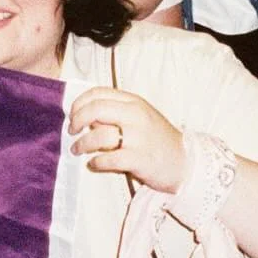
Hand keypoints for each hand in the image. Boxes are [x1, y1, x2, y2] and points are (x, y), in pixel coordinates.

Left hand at [67, 89, 187, 192]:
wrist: (185, 162)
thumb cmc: (157, 139)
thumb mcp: (140, 117)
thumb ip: (115, 113)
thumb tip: (86, 116)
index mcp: (134, 102)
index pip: (98, 93)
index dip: (79, 103)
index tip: (73, 114)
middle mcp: (136, 116)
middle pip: (95, 109)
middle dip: (77, 120)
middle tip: (72, 130)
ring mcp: (138, 137)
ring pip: (98, 135)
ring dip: (82, 144)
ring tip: (77, 150)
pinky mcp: (139, 159)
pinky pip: (108, 159)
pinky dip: (96, 162)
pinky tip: (95, 164)